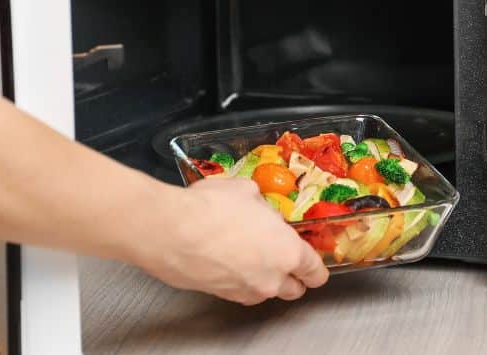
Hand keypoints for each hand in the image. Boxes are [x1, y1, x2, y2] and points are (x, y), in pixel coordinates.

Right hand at [136, 178, 329, 304]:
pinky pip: (238, 291)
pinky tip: (225, 257)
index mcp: (288, 252)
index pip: (315, 272)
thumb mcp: (247, 191)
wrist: (171, 230)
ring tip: (248, 253)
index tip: (312, 261)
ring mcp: (244, 291)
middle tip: (282, 257)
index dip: (315, 266)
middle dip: (292, 276)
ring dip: (263, 278)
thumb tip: (260, 208)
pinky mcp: (220, 294)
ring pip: (265, 293)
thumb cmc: (212, 209)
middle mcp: (270, 278)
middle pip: (294, 290)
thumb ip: (263, 205)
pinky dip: (237, 279)